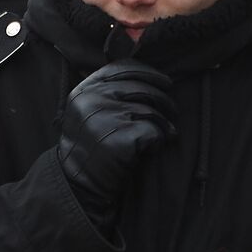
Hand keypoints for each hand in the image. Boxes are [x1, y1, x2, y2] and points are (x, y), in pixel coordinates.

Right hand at [56, 60, 175, 225]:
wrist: (78, 183)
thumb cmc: (90, 147)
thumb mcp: (88, 111)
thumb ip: (108, 91)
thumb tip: (148, 75)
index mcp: (85, 89)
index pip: (123, 68)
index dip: (149, 73)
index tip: (165, 83)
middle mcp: (92, 100)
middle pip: (142, 88)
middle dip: (164, 100)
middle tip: (173, 112)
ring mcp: (105, 118)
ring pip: (151, 111)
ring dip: (164, 124)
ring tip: (165, 134)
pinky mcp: (120, 139)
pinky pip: (154, 131)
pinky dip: (159, 140)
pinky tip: (153, 148)